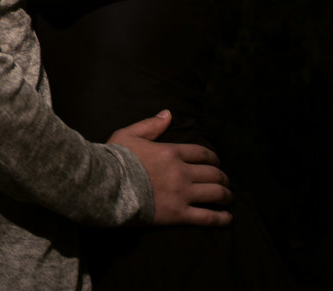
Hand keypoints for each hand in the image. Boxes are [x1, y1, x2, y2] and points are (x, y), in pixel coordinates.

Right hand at [108, 110, 232, 225]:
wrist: (104, 185)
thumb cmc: (113, 159)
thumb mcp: (128, 135)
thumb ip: (150, 125)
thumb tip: (168, 114)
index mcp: (171, 152)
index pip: (203, 153)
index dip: (213, 158)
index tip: (215, 163)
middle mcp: (182, 172)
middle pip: (214, 174)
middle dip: (222, 177)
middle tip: (224, 182)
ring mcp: (182, 194)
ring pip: (216, 194)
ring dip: (226, 195)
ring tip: (228, 198)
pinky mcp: (179, 214)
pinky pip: (208, 217)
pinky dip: (222, 218)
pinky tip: (227, 218)